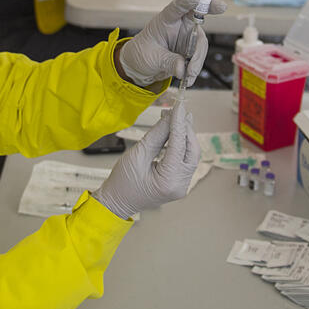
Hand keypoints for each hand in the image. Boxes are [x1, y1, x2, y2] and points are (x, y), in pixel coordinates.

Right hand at [92, 104, 198, 219]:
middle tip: (179, 111)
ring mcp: (182, 185)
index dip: (179, 123)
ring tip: (177, 118)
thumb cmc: (122, 183)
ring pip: (191, 155)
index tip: (179, 106)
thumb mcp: (138, 154)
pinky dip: (181, 145)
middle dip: (186, 129)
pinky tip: (176, 132)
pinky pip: (185, 160)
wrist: (116, 202)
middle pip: (192, 151)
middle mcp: (180, 185)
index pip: (179, 146)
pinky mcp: (179, 182)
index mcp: (169, 181)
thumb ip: (157, 135)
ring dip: (185, 136)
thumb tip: (169, 117)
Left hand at [118, 0, 227, 87]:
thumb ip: (168, 61)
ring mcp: (187, 36)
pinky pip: (199, 57)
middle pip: (197, 19)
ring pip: (200, 43)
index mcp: (166, 19)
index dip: (188, 1)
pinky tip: (187, 80)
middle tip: (208, 36)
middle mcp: (179, 24)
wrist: (141, 66)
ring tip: (188, 75)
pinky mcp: (191, 49)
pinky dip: (195, 69)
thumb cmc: (143, 54)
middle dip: (205, 27)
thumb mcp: (152, 58)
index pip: (178, 6)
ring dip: (197, 60)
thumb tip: (182, 69)